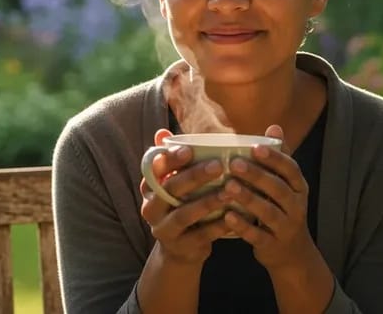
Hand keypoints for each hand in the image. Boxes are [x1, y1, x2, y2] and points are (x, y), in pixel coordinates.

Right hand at [140, 129, 231, 265]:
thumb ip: (172, 161)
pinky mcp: (180, 248)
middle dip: (194, 176)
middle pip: (170, 189)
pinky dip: (217, 227)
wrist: (181, 250)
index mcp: (149, 188)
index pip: (154, 169)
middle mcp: (151, 208)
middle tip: (218, 165)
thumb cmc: (181, 206)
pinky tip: (233, 217)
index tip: (190, 149)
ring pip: (184, 214)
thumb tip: (163, 132)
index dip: (171, 159)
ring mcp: (163, 230)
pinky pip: (199, 236)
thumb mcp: (174, 185)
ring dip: (207, 202)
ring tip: (229, 190)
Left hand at [219, 125, 314, 271]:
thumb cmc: (282, 209)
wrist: (292, 254)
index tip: (255, 147)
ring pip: (268, 212)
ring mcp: (286, 228)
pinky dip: (243, 226)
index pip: (291, 169)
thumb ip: (278, 158)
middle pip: (278, 189)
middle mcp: (296, 207)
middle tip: (234, 163)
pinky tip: (227, 216)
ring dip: (248, 198)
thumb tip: (274, 126)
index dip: (275, 158)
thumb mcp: (285, 185)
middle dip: (257, 176)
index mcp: (299, 188)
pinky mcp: (272, 245)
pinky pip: (258, 235)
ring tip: (228, 186)